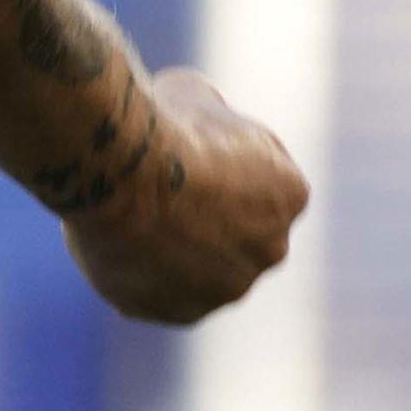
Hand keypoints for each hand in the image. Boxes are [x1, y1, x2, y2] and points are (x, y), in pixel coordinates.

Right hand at [60, 65, 307, 325]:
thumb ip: (210, 123)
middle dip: (211, 218)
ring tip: (135, 218)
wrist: (124, 175)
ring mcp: (225, 289)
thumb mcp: (198, 97)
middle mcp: (270, 250)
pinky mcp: (178, 313)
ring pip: (203, 271)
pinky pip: (163, 295)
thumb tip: (194, 121)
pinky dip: (145, 277)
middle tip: (165, 191)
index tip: (191, 153)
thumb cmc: (166, 125)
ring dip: (179, 253)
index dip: (227, 164)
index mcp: (290, 194)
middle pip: (241, 234)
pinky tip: (119, 246)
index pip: (267, 182)